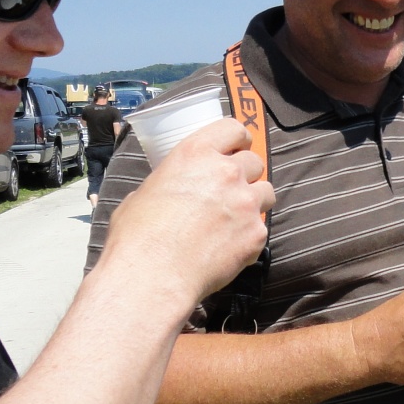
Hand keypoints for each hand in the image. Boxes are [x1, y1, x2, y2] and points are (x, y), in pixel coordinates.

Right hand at [104, 118, 272, 303]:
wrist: (154, 275)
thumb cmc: (138, 235)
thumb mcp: (145, 192)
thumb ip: (170, 182)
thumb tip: (174, 189)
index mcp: (196, 153)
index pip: (233, 129)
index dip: (238, 139)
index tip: (236, 148)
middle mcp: (226, 172)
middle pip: (254, 161)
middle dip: (245, 174)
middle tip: (229, 191)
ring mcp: (246, 202)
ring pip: (266, 191)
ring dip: (253, 201)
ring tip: (233, 218)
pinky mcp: (256, 233)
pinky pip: (261, 227)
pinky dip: (249, 235)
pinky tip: (228, 246)